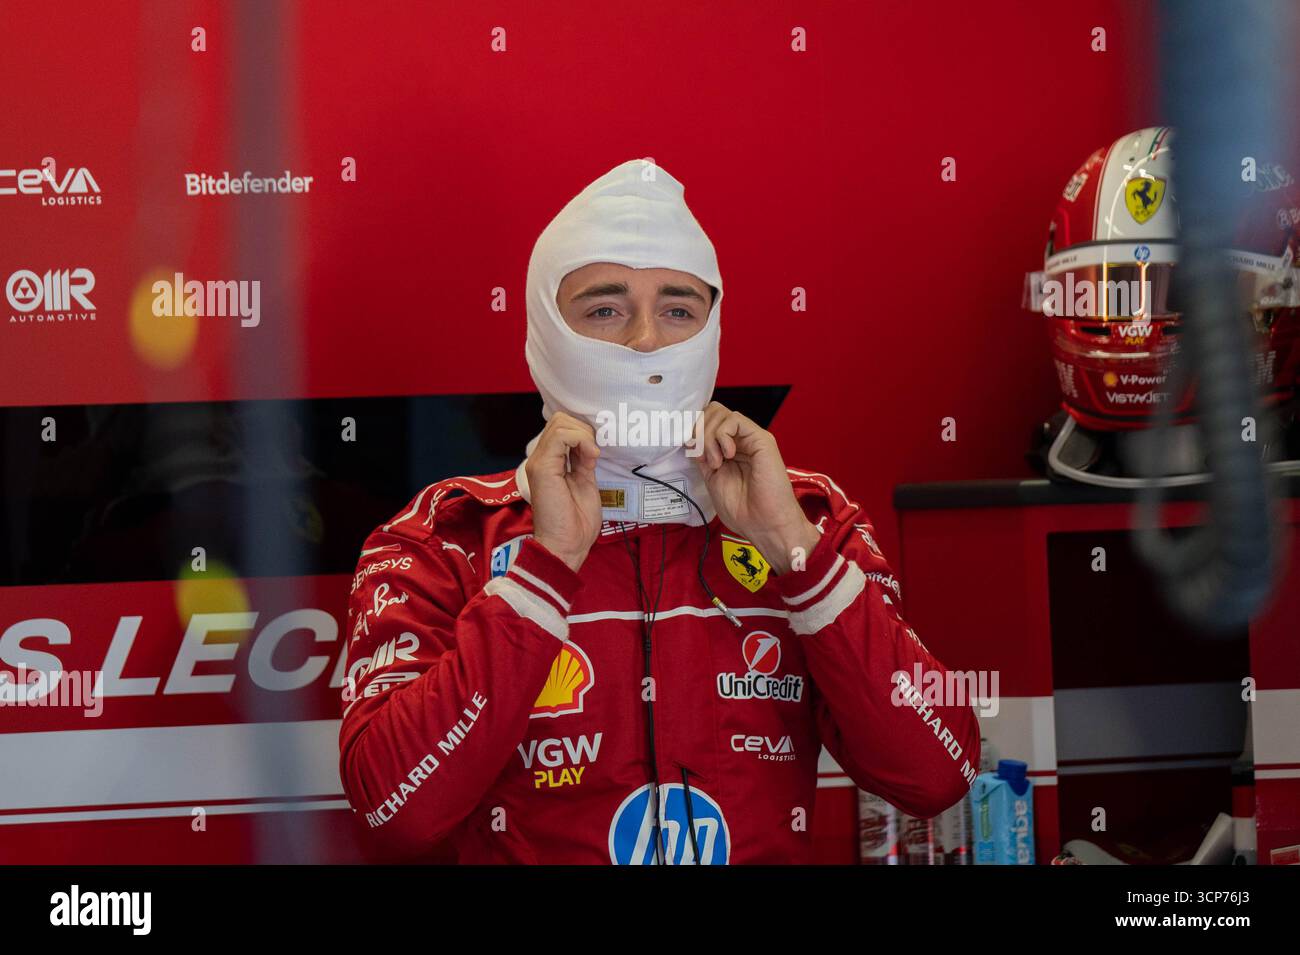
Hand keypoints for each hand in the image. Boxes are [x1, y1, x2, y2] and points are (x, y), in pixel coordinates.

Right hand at [525, 412, 602, 571]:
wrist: (566, 545)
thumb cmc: (576, 521)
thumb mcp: (584, 481)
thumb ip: (582, 460)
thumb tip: (589, 443)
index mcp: (550, 461)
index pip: (562, 426)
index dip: (583, 432)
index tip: (596, 452)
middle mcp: (541, 458)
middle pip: (560, 419)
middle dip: (584, 430)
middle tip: (594, 453)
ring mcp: (539, 462)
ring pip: (561, 423)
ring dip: (584, 435)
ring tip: (592, 457)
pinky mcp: (542, 467)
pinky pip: (561, 436)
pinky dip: (581, 440)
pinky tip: (590, 458)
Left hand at [691, 402, 819, 573]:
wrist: (764, 525)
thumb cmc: (743, 510)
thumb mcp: (712, 479)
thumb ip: (702, 457)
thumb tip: (691, 439)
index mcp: (728, 449)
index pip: (706, 421)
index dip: (693, 431)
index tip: (691, 452)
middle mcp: (740, 440)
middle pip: (711, 411)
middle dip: (698, 432)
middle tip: (704, 459)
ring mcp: (751, 438)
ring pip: (719, 413)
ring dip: (708, 437)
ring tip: (717, 462)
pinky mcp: (761, 439)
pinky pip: (733, 420)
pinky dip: (722, 436)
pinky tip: (727, 456)